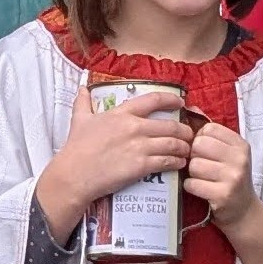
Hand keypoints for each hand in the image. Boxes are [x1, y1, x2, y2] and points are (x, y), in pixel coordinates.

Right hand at [35, 87, 194, 243]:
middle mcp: (134, 127)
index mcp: (122, 114)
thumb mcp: (79, 120)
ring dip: (184, 147)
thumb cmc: (76, 148)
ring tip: (187, 150)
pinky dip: (177, 162)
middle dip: (184, 130)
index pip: (153, 100)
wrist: (74, 174)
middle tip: (189, 134)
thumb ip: (83, 103)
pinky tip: (179, 163)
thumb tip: (81, 89)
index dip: (171, 100)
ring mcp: (139, 147)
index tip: (180, 103)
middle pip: (170, 125)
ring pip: (173, 143)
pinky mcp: (141, 166)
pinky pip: (167, 161)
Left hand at [187, 119, 262, 263]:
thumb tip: (189, 108)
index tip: (205, 152)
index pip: (207, 129)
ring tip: (203, 179)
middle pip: (198, 145)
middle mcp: (240, 158)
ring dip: (192, 174)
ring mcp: (233, 177)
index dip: (199, 140)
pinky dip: (191, 187)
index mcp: (240, 145)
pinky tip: (201, 189)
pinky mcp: (223, 195)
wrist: (243, 212)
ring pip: (193, 165)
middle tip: (201, 167)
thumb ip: (210, 132)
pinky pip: (192, 184)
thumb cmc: (230, 178)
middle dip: (193, 156)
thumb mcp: (227, 153)